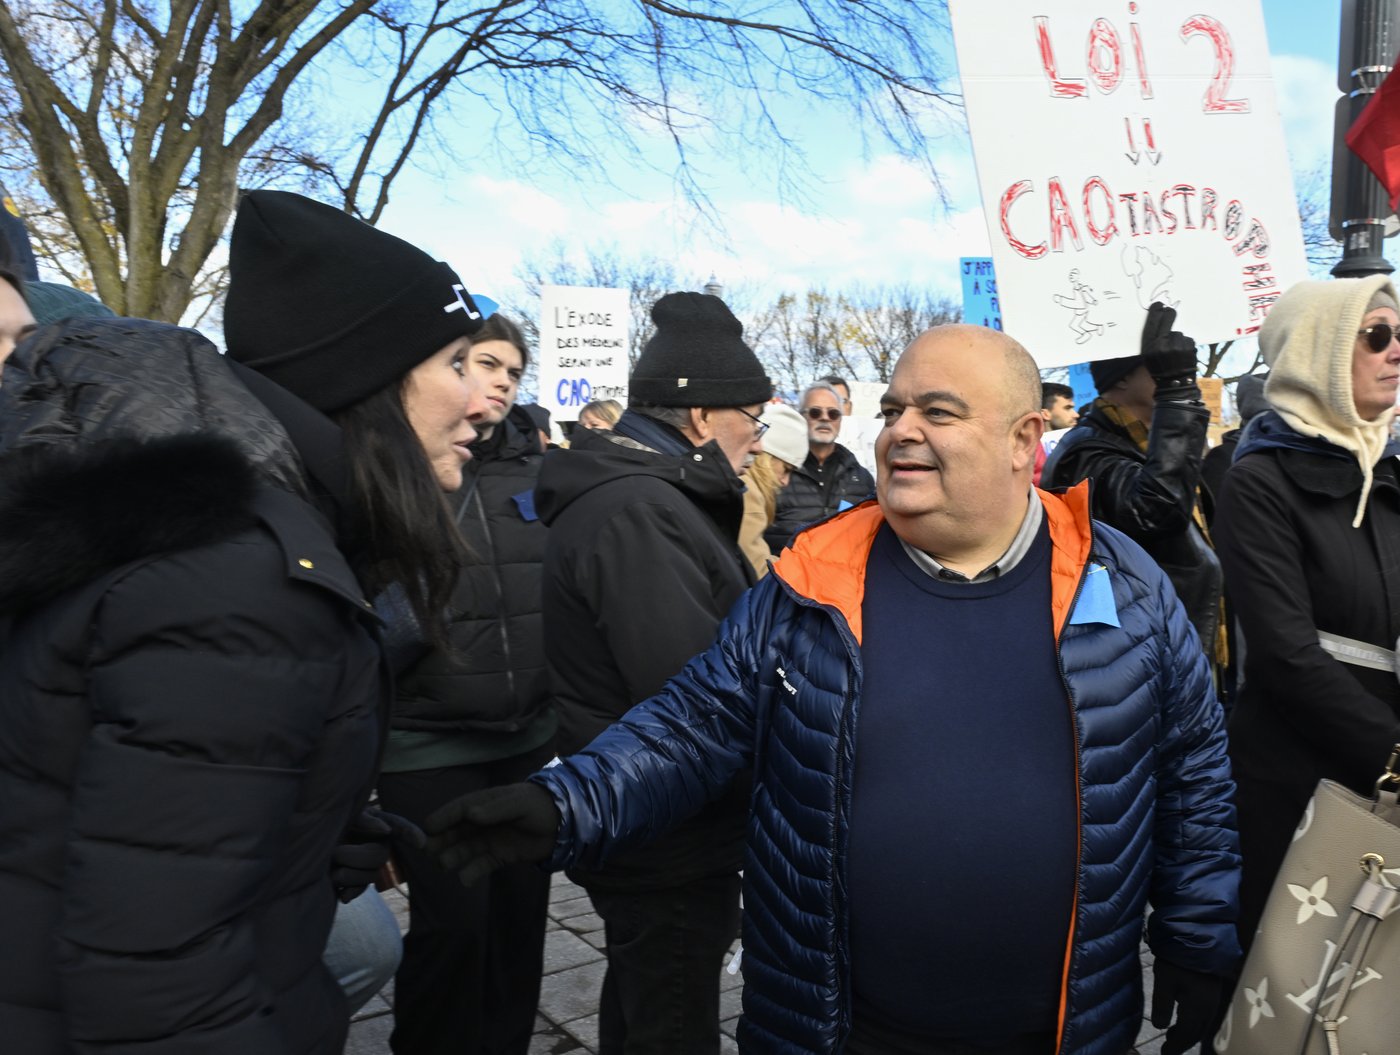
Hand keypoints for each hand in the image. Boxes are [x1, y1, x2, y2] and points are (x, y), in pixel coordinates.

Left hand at [330, 807, 425, 902]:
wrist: (303, 848)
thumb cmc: (326, 823)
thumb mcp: (344, 814)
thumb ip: (365, 819)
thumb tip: (386, 830)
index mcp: (376, 824)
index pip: (399, 826)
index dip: (411, 833)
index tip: (421, 843)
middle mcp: (376, 845)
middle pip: (379, 857)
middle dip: (357, 857)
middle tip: (335, 852)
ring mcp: (365, 866)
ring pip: (370, 877)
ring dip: (348, 875)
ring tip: (331, 870)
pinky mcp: (354, 883)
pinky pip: (359, 891)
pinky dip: (349, 892)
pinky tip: (341, 893)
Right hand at [424, 782, 560, 887]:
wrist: (564, 824)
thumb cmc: (539, 806)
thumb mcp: (518, 803)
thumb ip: (495, 808)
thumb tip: (470, 813)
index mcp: (486, 803)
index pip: (459, 810)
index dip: (443, 818)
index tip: (427, 828)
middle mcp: (483, 822)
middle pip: (456, 831)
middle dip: (441, 840)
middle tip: (427, 851)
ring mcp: (490, 839)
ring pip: (465, 849)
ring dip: (453, 856)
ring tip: (444, 865)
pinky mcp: (500, 856)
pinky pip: (481, 865)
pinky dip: (471, 873)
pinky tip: (465, 880)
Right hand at [1140, 302, 1197, 387]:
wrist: (1175, 384)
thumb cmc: (1159, 371)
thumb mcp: (1148, 358)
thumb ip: (1152, 343)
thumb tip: (1159, 325)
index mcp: (1149, 348)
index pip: (1151, 326)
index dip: (1155, 313)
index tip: (1158, 305)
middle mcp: (1162, 345)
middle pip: (1167, 322)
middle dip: (1169, 315)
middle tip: (1170, 310)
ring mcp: (1177, 345)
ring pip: (1178, 333)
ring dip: (1178, 338)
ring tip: (1176, 350)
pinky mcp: (1188, 347)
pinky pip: (1187, 339)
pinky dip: (1186, 344)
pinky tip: (1184, 353)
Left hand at [1151, 958, 1227, 1054]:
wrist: (1196, 935)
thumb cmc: (1176, 958)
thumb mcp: (1163, 980)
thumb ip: (1162, 1005)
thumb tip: (1160, 1027)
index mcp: (1199, 1007)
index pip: (1188, 1034)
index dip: (1176, 1047)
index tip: (1165, 1054)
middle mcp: (1209, 1007)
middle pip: (1197, 1032)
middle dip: (1183, 1043)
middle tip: (1168, 1049)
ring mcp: (1212, 998)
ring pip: (1201, 1024)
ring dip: (1188, 1033)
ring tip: (1172, 1037)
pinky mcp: (1211, 990)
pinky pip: (1203, 1014)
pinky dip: (1192, 1022)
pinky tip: (1182, 1019)